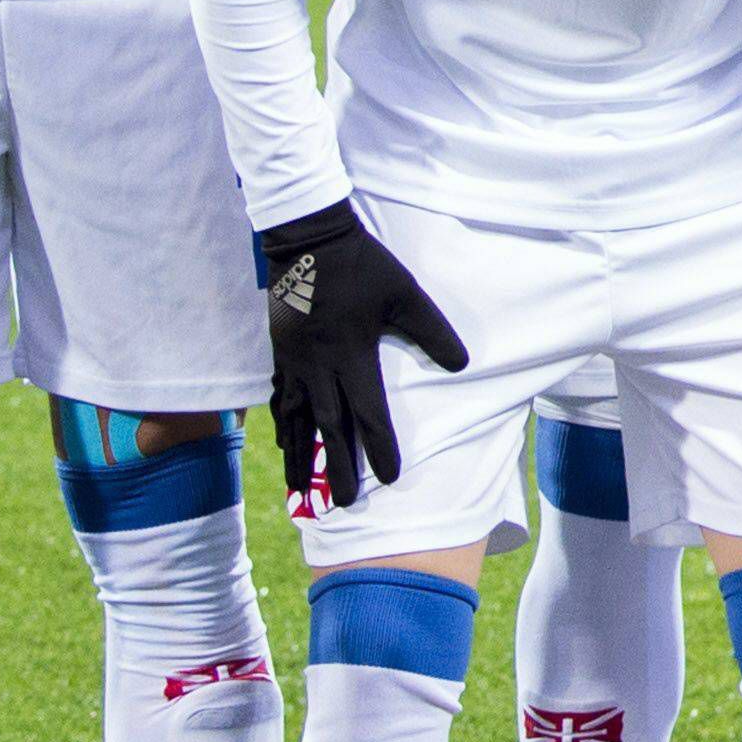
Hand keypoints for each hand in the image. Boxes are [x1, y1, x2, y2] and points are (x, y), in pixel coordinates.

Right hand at [257, 198, 466, 509]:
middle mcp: (318, 365)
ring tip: (301, 490)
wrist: (306, 238)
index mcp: (350, 354)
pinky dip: (283, 426)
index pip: (367, 412)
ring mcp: (294, 361)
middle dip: (339, 467)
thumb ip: (431, 330)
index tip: (388, 479)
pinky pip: (281, 398)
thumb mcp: (405, 293)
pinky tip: (283, 444)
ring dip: (301, 457)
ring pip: (297, 419)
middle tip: (347, 503)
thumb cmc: (361, 265)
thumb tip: (461, 364)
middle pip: (329, 426)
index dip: (379, 447)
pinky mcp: (280, 352)